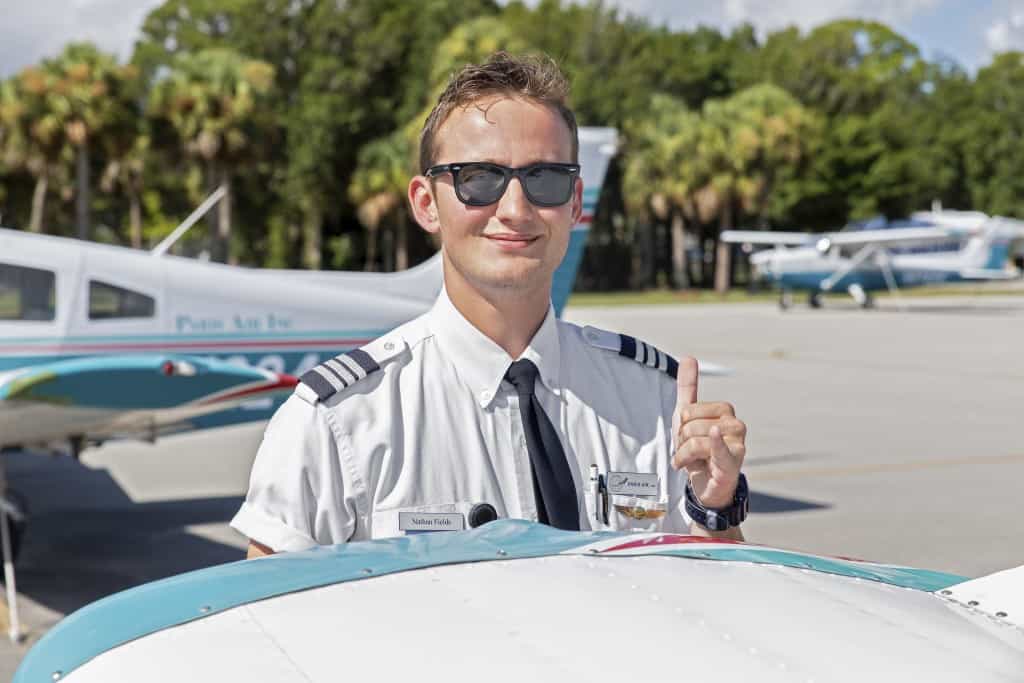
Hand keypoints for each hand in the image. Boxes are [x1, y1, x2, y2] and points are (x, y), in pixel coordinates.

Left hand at [671, 357, 745, 508]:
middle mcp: (735, 424)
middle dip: (681, 442)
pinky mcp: (732, 463)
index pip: (687, 410)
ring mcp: (737, 444)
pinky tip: (714, 433)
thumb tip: (688, 357)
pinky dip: (716, 442)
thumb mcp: (689, 415)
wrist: (705, 483)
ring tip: (693, 462)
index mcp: (725, 410)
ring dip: (684, 456)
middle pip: (689, 424)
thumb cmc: (699, 448)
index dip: (680, 426)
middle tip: (690, 452)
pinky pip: (719, 448)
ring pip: (694, 440)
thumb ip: (689, 387)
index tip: (686, 436)